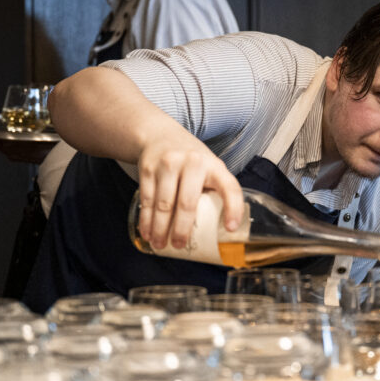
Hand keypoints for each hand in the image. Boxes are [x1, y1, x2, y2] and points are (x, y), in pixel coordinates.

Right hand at [134, 132, 243, 250]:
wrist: (160, 135)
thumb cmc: (191, 160)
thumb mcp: (209, 167)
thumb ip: (215, 191)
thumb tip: (222, 230)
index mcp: (214, 166)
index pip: (229, 187)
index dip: (233, 208)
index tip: (230, 228)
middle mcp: (193, 163)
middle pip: (187, 203)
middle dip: (182, 229)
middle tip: (179, 245)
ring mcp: (168, 164)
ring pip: (164, 204)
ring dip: (160, 229)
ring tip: (160, 245)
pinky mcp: (148, 168)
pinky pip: (147, 199)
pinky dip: (146, 220)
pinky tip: (147, 232)